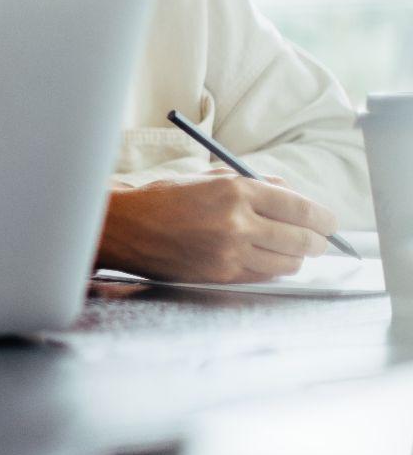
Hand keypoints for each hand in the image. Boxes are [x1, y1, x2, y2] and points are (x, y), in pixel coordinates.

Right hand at [97, 172, 338, 282]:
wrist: (125, 228)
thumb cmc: (164, 199)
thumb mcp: (208, 178)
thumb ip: (253, 184)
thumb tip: (291, 195)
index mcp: (235, 190)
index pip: (299, 207)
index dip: (322, 217)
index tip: (329, 221)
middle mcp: (236, 222)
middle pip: (302, 239)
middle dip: (317, 241)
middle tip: (319, 240)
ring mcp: (229, 253)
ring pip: (287, 263)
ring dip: (296, 257)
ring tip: (291, 250)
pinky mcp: (220, 274)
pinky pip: (264, 276)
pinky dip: (272, 268)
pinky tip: (266, 258)